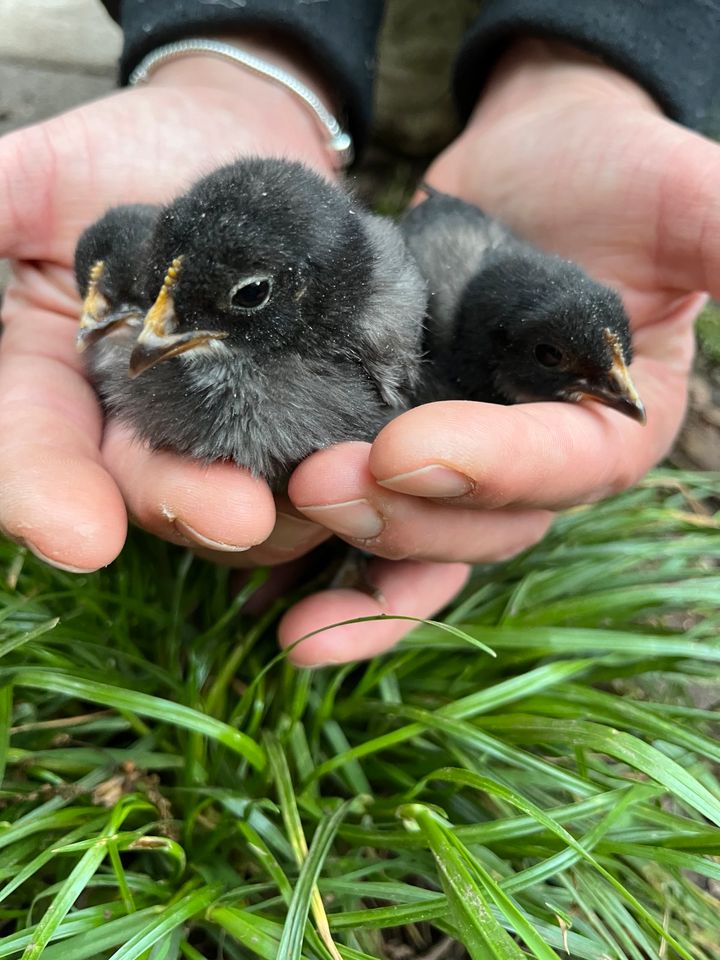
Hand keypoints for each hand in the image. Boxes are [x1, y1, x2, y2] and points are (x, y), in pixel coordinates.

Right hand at [0, 44, 337, 573]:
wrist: (236, 140)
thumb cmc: (128, 152)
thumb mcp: (42, 175)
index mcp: (51, 382)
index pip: (31, 451)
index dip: (45, 494)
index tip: (80, 535)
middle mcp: (132, 424)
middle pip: (145, 489)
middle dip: (186, 508)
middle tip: (237, 516)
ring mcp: (218, 430)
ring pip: (234, 500)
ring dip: (276, 513)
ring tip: (318, 494)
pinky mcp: (296, 420)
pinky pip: (310, 470)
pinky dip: (334, 479)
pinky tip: (363, 473)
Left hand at [285, 39, 706, 662]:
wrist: (521, 168)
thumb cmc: (608, 171)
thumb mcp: (677, 194)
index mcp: (612, 426)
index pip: (562, 468)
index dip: (489, 469)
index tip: (404, 447)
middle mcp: (536, 467)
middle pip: (479, 525)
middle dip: (401, 519)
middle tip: (319, 484)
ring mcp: (462, 468)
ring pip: (417, 546)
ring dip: (351, 567)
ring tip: (281, 585)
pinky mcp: (398, 452)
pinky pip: (366, 526)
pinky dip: (321, 570)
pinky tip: (266, 604)